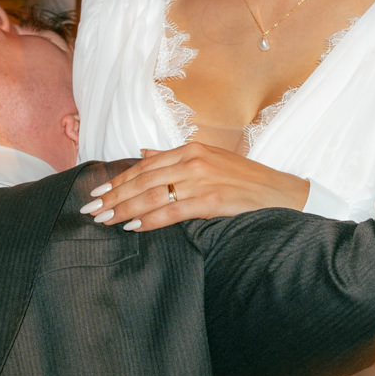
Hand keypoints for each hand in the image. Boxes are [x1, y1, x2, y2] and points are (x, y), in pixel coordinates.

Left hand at [80, 142, 310, 231]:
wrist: (282, 194)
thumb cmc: (247, 181)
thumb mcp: (210, 160)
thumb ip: (175, 157)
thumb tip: (144, 151)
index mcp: (191, 149)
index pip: (145, 165)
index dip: (119, 179)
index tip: (98, 192)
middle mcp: (193, 160)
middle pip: (143, 179)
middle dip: (114, 195)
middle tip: (91, 210)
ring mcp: (202, 179)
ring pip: (153, 195)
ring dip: (125, 209)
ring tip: (105, 220)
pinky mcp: (211, 200)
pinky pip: (172, 211)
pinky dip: (150, 220)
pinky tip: (133, 227)